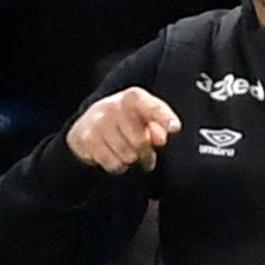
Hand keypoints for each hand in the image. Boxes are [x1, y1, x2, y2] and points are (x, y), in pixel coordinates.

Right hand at [66, 86, 181, 173]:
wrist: (90, 122)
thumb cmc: (126, 120)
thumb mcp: (145, 117)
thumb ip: (159, 125)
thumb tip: (160, 138)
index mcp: (134, 97)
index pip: (152, 107)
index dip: (165, 118)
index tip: (175, 127)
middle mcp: (114, 106)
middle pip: (141, 142)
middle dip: (146, 154)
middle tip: (145, 154)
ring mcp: (99, 122)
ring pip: (128, 156)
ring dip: (132, 161)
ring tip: (128, 153)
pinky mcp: (88, 139)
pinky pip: (114, 164)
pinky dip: (118, 166)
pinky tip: (115, 156)